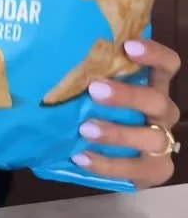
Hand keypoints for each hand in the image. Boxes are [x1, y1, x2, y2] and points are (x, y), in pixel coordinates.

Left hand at [72, 39, 181, 188]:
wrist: (107, 158)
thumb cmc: (99, 111)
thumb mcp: (98, 92)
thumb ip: (89, 76)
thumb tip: (50, 53)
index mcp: (153, 86)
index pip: (167, 65)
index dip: (154, 54)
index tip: (128, 46)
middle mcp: (162, 112)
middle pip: (158, 100)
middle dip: (127, 95)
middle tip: (95, 89)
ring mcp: (162, 143)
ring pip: (151, 137)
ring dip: (117, 133)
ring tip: (85, 129)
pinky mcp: (155, 170)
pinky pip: (135, 168)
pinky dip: (106, 163)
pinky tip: (81, 157)